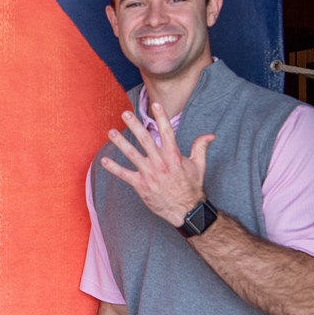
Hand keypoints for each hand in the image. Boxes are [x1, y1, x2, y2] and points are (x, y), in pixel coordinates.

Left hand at [100, 103, 213, 226]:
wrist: (186, 210)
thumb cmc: (191, 187)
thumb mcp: (199, 165)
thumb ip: (200, 147)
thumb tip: (210, 135)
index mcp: (174, 155)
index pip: (167, 131)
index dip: (161, 117)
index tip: (155, 104)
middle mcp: (161, 162)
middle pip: (146, 139)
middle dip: (135, 125)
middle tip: (125, 113)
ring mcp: (150, 174)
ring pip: (132, 154)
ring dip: (121, 142)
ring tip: (111, 132)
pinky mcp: (141, 185)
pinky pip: (124, 175)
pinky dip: (113, 168)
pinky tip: (103, 161)